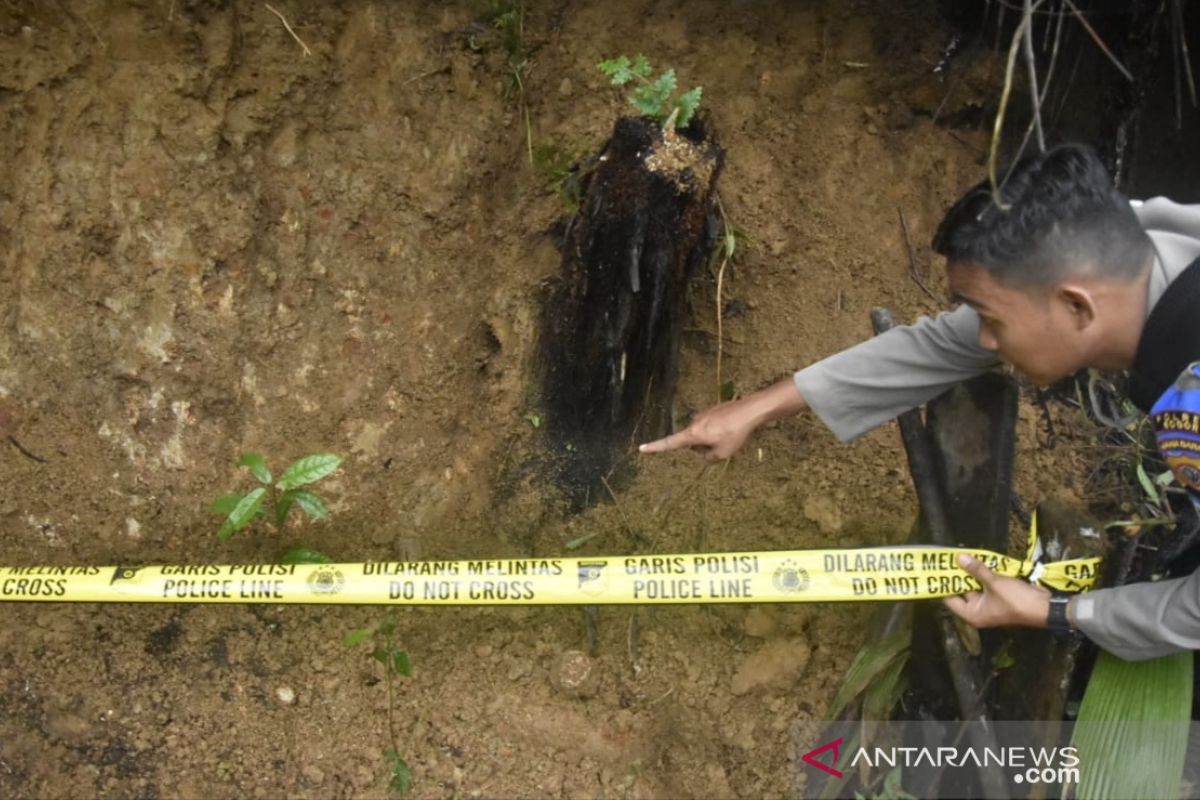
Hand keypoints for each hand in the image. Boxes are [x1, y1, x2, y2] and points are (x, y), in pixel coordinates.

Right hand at [638, 377, 807, 461]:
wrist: (750, 410)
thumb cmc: (735, 433)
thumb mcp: (723, 453)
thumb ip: (709, 458)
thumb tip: (704, 457)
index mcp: (693, 434)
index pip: (670, 442)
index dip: (656, 447)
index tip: (642, 448)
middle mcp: (695, 422)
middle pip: (691, 439)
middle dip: (702, 446)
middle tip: (721, 447)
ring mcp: (704, 414)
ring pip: (703, 432)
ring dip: (712, 438)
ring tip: (731, 437)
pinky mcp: (714, 409)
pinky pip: (711, 424)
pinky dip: (719, 430)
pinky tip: (733, 429)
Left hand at [942, 554, 1051, 628]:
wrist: (1043, 607)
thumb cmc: (1016, 600)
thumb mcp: (994, 583)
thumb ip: (976, 570)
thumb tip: (959, 558)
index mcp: (971, 614)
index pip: (949, 599)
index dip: (943, 584)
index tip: (936, 569)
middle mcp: (977, 611)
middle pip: (961, 591)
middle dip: (957, 575)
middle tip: (947, 558)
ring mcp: (987, 604)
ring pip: (974, 586)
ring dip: (970, 572)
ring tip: (959, 555)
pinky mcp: (997, 597)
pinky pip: (985, 584)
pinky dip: (982, 574)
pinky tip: (977, 559)